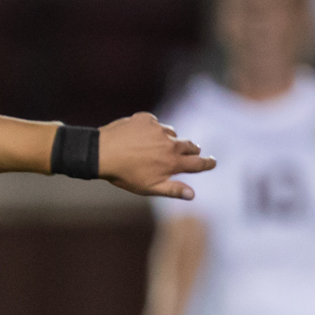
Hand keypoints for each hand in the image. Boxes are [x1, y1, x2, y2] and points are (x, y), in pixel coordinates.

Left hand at [98, 113, 213, 199]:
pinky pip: (154, 123)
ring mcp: (158, 129)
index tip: (213, 162)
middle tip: (193, 152)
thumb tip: (192, 195)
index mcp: (172, 162)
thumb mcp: (148, 187)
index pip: (198, 163)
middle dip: (194, 150)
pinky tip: (139, 137)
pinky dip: (151, 130)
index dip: (208, 163)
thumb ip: (172, 190)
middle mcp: (170, 143)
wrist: (101, 153)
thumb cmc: (124, 175)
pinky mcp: (146, 119)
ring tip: (157, 147)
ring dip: (170, 140)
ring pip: (172, 133)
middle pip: (190, 146)